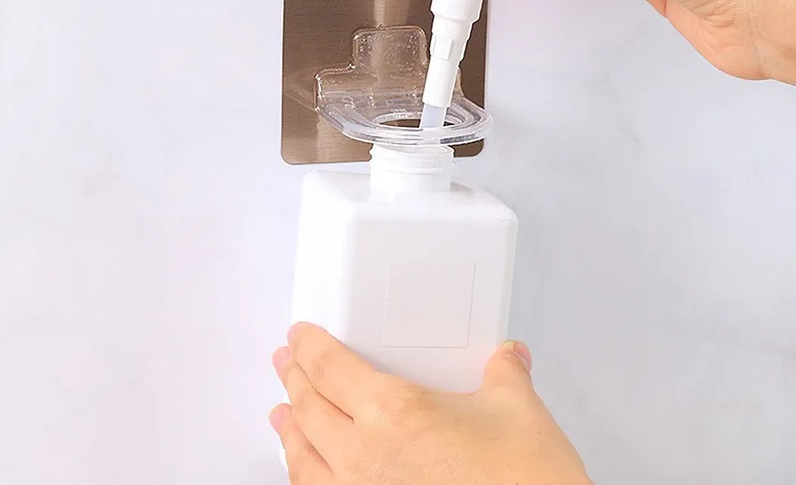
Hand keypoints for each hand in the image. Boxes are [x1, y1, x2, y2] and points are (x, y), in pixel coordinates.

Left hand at [270, 323, 590, 484]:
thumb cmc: (524, 482)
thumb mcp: (517, 408)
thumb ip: (504, 371)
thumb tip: (508, 355)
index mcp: (394, 412)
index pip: (330, 367)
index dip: (308, 347)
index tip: (299, 335)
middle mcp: (366, 456)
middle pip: (309, 408)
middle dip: (293, 379)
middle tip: (286, 362)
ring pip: (303, 459)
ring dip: (289, 430)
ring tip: (281, 414)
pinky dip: (305, 476)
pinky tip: (309, 472)